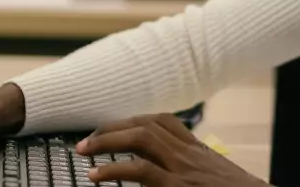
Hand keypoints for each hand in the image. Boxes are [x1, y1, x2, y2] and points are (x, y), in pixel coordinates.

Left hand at [76, 114, 270, 186]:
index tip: (114, 129)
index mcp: (199, 151)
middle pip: (147, 124)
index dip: (134, 121)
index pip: (163, 122)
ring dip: (108, 140)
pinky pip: (142, 171)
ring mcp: (185, 169)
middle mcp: (191, 153)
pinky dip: (114, 170)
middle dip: (113, 128)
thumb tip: (160, 176)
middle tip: (87, 141)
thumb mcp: (214, 178)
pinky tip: (97, 175)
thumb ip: (192, 170)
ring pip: (142, 138)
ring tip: (85, 151)